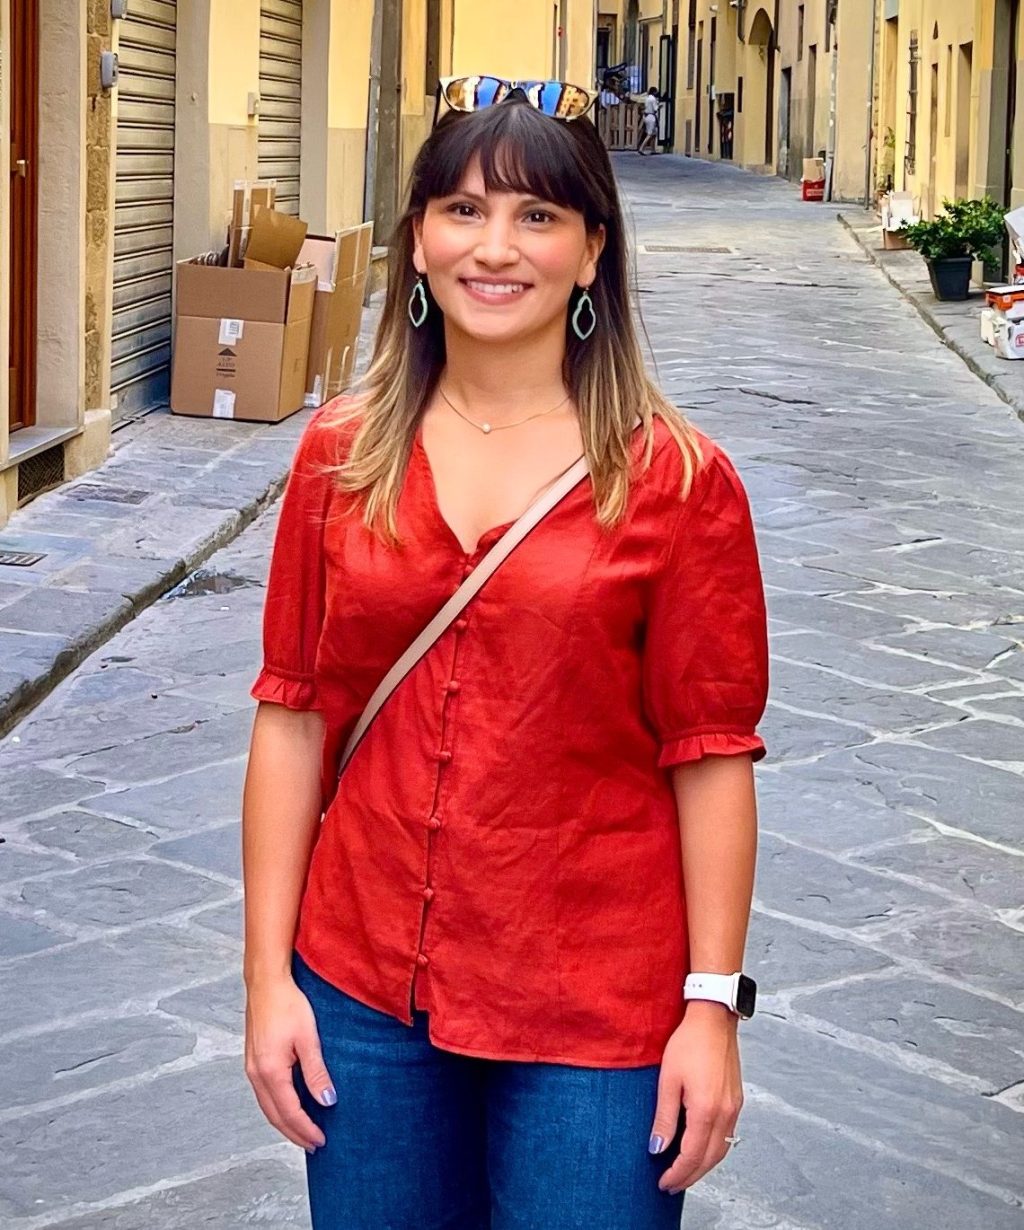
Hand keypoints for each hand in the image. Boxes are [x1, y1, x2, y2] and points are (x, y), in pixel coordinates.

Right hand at [244, 974, 335, 1152]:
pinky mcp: (252, 1061)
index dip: (306, 1129)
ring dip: (284, 1123)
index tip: (321, 1141)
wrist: (266, 983)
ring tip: (302, 1133)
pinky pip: (264, 1094)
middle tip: (314, 1145)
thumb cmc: (288, 1004)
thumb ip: (317, 1072)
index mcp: (270, 1071)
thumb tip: (327, 1101)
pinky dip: (277, 1108)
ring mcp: (251, 1068)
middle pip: (275, 1116)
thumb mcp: (308, 1038)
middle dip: (294, 1133)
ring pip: (267, 1107)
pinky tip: (289, 1107)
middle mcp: (256, 1074)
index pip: (290, 1112)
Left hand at [649, 1001, 742, 1193]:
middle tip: (671, 1185)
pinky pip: (727, 1136)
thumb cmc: (689, 1043)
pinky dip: (713, 1149)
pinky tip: (700, 1148)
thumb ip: (664, 1118)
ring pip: (722, 1150)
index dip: (676, 1173)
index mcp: (706, 1111)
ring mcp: (734, 1108)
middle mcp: (725, 1114)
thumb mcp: (668, 1080)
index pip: (691, 1156)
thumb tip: (657, 1148)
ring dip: (703, 1166)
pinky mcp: (737, 1100)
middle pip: (709, 1159)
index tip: (662, 1182)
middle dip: (690, 1176)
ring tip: (684, 1172)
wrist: (713, 1018)